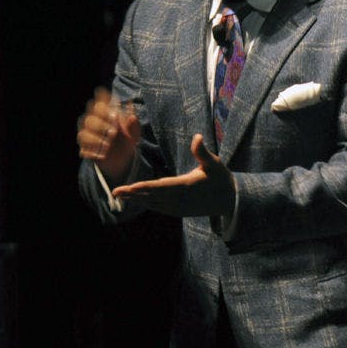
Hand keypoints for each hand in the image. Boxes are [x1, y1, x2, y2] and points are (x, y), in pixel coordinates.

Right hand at [77, 87, 139, 184]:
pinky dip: (93, 152)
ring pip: (83, 135)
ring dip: (96, 140)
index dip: (104, 107)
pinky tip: (103, 155)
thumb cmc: (127, 138)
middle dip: (101, 125)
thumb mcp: (134, 132)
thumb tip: (132, 116)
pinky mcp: (85, 149)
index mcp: (105, 115)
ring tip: (108, 145)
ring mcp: (87, 136)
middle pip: (89, 120)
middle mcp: (93, 123)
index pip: (99, 105)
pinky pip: (83, 150)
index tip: (116, 115)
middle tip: (114, 132)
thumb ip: (133, 124)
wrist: (123, 157)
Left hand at [111, 134, 234, 217]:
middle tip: (115, 191)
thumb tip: (197, 136)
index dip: (143, 187)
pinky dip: (147, 204)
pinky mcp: (180, 211)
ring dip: (137, 199)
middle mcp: (180, 199)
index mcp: (187, 186)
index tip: (128, 187)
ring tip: (121, 195)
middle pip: (152, 196)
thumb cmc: (222, 179)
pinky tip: (138, 201)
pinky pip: (160, 208)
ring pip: (154, 203)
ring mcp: (180, 207)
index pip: (160, 186)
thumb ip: (202, 151)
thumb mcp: (215, 163)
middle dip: (133, 194)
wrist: (231, 200)